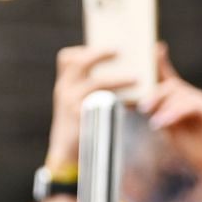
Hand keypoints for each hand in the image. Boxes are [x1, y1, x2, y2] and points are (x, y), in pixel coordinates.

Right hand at [48, 45, 140, 168]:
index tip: (108, 48)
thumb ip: (92, 86)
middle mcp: (64, 90)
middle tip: (120, 51)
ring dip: (118, 79)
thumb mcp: (79, 102)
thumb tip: (123, 68)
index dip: (85, 50)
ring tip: (137, 78)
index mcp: (64, 83)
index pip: (67, 58)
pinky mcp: (81, 118)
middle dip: (100, 54)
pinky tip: (133, 101)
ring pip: (96, 83)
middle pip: (78, 63)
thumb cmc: (80, 124)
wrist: (66, 153)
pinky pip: (104, 104)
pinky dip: (120, 100)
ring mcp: (70, 104)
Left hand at [141, 43, 201, 178]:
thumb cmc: (191, 146)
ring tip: (153, 120)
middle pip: (172, 85)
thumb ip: (157, 111)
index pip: (169, 76)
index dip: (161, 61)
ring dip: (162, 105)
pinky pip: (189, 106)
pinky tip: (162, 123)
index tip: (155, 48)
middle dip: (154, 94)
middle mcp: (194, 96)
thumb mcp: (169, 126)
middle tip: (141, 108)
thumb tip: (137, 102)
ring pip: (179, 94)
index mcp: (183, 97)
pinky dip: (173, 113)